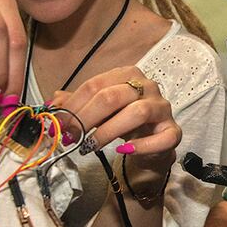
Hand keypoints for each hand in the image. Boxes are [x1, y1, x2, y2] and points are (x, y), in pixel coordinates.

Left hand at [50, 66, 181, 181]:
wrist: (149, 145)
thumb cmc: (122, 122)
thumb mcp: (97, 112)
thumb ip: (77, 106)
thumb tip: (53, 103)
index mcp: (128, 75)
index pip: (95, 85)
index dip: (74, 106)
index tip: (58, 125)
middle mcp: (148, 86)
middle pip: (113, 96)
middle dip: (86, 118)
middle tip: (71, 137)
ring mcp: (163, 108)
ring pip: (137, 112)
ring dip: (108, 131)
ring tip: (91, 146)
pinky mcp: (173, 131)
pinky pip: (163, 137)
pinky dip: (142, 145)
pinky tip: (124, 151)